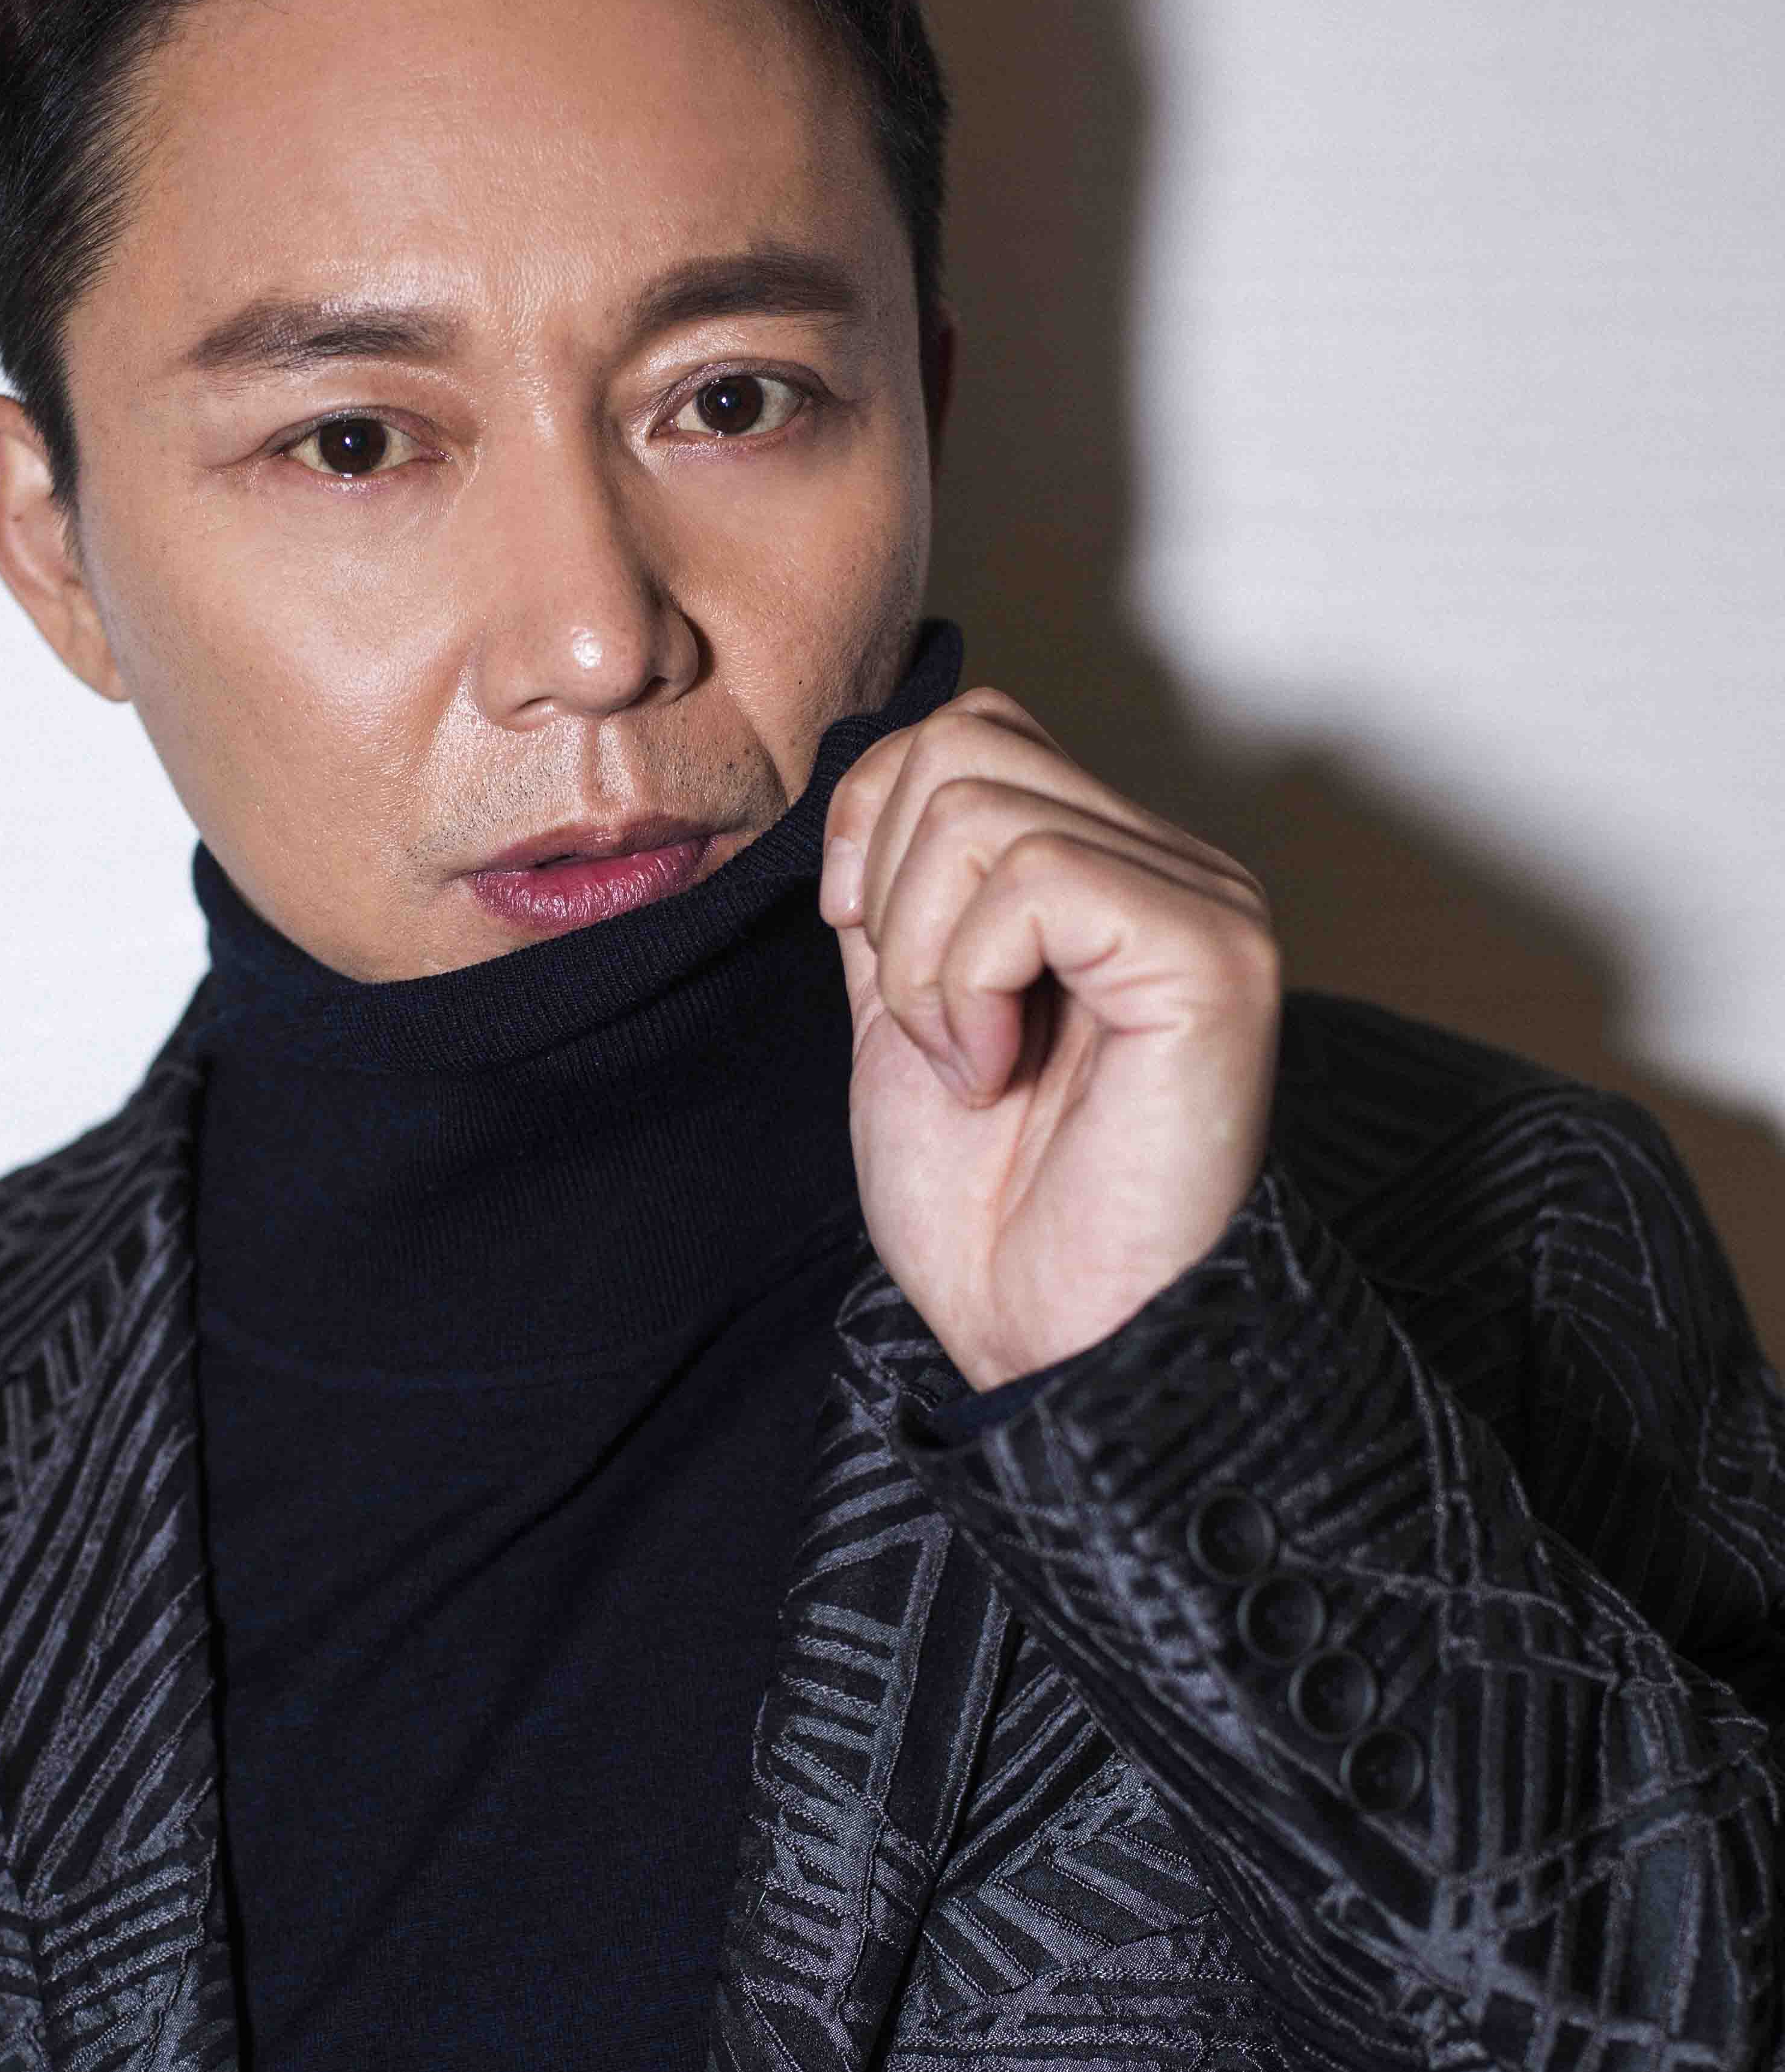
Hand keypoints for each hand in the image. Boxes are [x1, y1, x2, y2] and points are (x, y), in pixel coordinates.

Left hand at [820, 688, 1279, 1389]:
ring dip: (923, 954)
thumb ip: (897, 898)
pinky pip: (1038, 875)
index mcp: (1106, 874)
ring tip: (968, 1061)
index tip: (868, 952)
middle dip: (888, 890)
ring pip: (980, 802)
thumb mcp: (905, 1014)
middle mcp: (1170, 868)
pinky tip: (994, 1070)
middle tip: (930, 1026)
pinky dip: (969, 980)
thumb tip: (860, 786)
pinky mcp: (1211, 952)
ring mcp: (1201, 903)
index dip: (871, 827)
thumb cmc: (991, 1211)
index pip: (967, 731)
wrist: (1049, 1340)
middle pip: (962, 740)